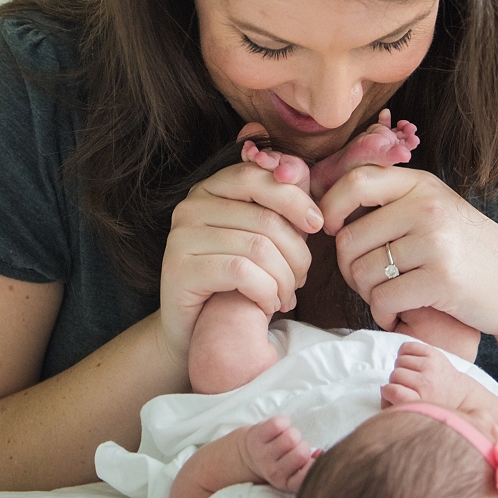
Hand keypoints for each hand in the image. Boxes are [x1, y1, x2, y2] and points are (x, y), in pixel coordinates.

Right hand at [158, 123, 321, 359]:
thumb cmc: (235, 281)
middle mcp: (189, 207)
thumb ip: (279, 201)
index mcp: (209, 190)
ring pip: (258, 247)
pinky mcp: (179, 268)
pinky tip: (268, 304)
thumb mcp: (261, 236)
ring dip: (285, 279)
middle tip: (301, 279)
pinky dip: (266, 291)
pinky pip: (241, 271)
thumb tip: (298, 168)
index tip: (318, 225)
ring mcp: (180, 237)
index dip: (294, 198)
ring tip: (287, 296)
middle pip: (265, 218)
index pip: (256, 177)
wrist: (195, 330)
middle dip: (297, 254)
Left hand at [240, 415, 317, 493]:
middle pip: (301, 453)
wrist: (249, 456)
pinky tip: (280, 428)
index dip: (314, 464)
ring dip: (294, 434)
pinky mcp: (256, 438)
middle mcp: (274, 473)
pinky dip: (284, 422)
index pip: (308, 476)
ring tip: (288, 438)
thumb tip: (320, 453)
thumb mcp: (297, 470)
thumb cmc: (283, 461)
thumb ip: (312, 464)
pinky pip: (277, 424)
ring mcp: (263, 455)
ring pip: (291, 438)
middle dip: (303, 446)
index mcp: (287, 484)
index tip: (310, 459)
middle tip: (296, 447)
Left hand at [318, 163, 497, 338]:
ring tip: (388, 296)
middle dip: (349, 267)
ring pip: (363, 272)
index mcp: (420, 184)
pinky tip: (397, 315)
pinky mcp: (441, 279)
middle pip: (350, 239)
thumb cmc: (464, 249)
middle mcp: (427, 207)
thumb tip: (321, 204)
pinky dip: (383, 314)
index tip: (333, 230)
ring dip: (367, 294)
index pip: (355, 182)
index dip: (330, 208)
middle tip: (369, 281)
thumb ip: (389, 201)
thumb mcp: (432, 208)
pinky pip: (383, 299)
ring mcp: (435, 242)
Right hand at [381, 339, 478, 410]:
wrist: (459, 394)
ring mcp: (431, 365)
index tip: (394, 396)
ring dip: (401, 368)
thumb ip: (393, 405)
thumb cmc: (431, 404)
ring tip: (411, 375)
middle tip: (406, 386)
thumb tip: (383, 389)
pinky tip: (413, 363)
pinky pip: (406, 347)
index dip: (388, 393)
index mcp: (423, 400)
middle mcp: (428, 382)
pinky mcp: (434, 353)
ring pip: (399, 361)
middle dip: (396, 381)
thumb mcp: (414, 412)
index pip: (393, 391)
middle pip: (393, 375)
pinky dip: (404, 354)